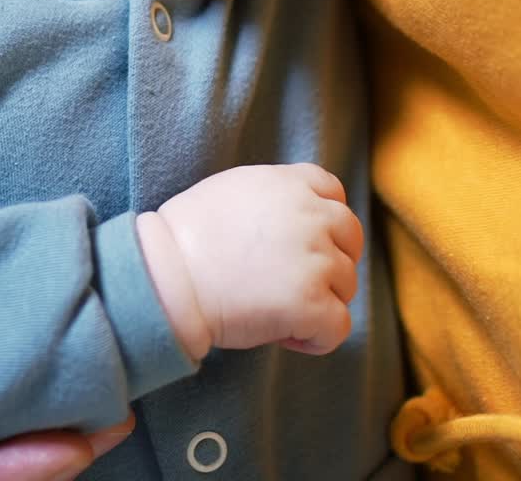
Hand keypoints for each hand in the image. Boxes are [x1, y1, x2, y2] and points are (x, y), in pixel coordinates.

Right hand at [137, 163, 361, 360]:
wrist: (169, 275)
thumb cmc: (189, 236)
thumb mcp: (236, 188)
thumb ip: (278, 196)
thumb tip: (301, 216)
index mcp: (291, 183)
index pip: (335, 193)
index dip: (325, 221)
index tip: (304, 242)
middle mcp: (311, 215)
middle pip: (350, 238)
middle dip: (330, 260)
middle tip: (292, 281)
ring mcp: (316, 260)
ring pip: (346, 285)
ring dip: (319, 299)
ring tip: (276, 306)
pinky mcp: (312, 303)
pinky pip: (338, 327)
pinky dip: (315, 338)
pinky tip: (282, 333)